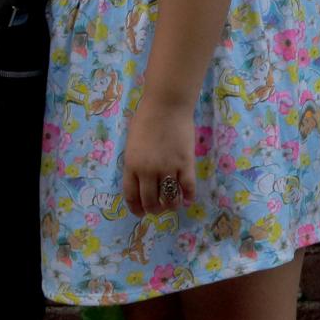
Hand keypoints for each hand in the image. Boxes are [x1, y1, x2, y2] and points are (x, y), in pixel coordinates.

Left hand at [121, 100, 198, 218]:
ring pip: (170, 198)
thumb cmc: (145, 119)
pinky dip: (188, 196)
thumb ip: (134, 162)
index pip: (132, 196)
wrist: (166, 106)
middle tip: (158, 210)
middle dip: (154, 210)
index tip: (140, 213)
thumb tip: (139, 177)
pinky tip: (188, 199)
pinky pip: (188, 187)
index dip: (136, 208)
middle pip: (151, 201)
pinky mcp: (185, 164)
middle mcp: (148, 172)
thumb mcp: (131, 144)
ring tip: (173, 205)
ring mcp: (168, 169)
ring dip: (171, 206)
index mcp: (132, 166)